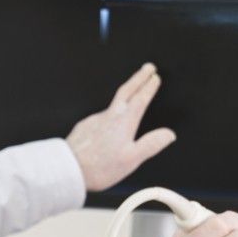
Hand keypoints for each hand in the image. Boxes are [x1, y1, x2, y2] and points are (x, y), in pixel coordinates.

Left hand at [66, 63, 175, 191]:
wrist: (68, 169)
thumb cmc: (99, 166)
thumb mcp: (132, 159)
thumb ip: (151, 144)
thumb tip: (169, 134)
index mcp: (123, 122)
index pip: (140, 99)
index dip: (149, 87)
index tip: (155, 77)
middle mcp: (109, 116)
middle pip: (126, 91)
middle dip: (138, 78)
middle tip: (147, 67)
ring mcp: (95, 120)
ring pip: (113, 103)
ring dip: (125, 94)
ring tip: (132, 91)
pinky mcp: (85, 126)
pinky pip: (101, 115)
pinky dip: (111, 112)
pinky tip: (111, 119)